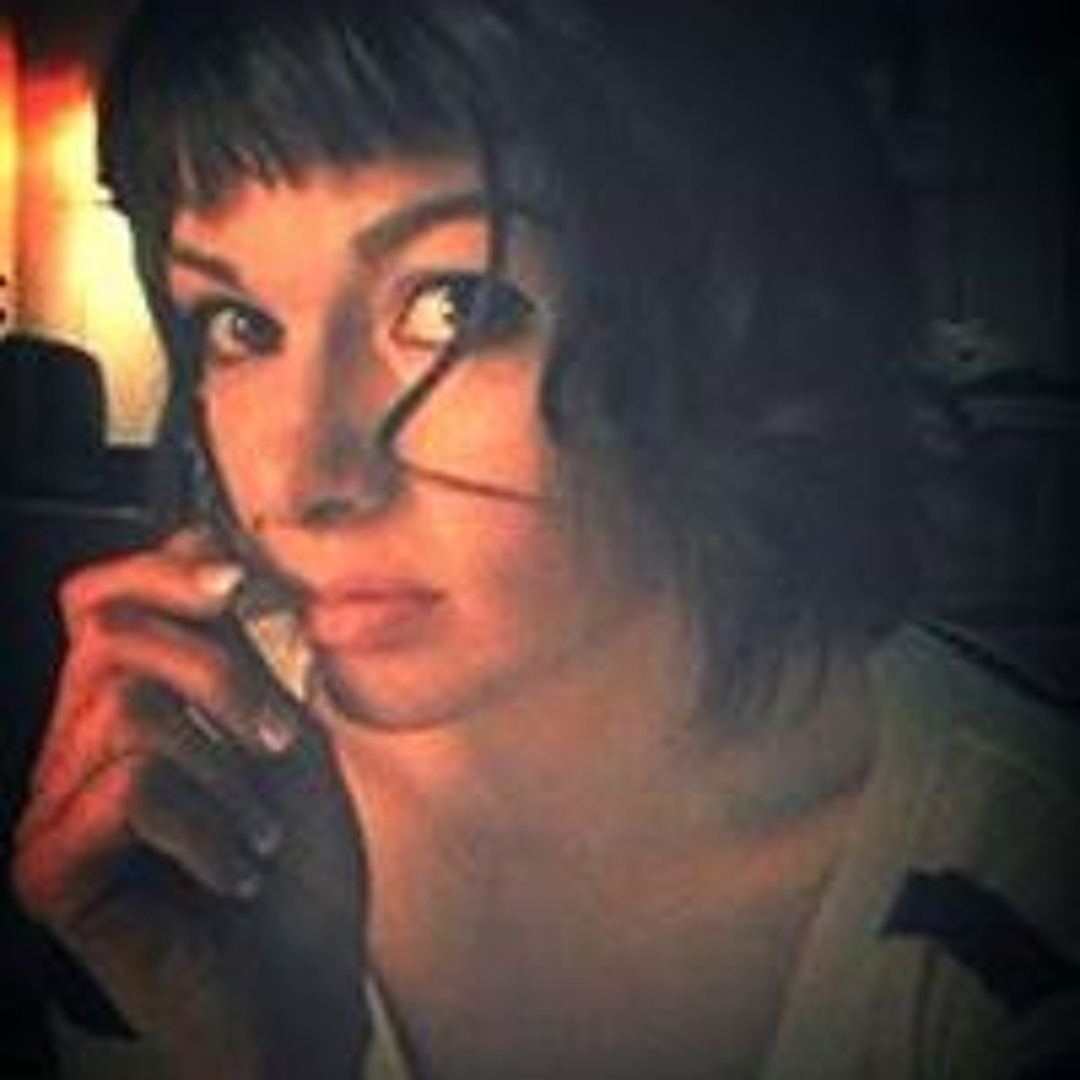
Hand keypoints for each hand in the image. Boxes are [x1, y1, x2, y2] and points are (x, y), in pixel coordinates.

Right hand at [11, 530, 369, 1079]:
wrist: (302, 985)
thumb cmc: (296, 870)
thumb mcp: (280, 738)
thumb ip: (235, 654)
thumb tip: (205, 553)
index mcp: (123, 714)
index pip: (98, 601)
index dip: (160, 571)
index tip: (239, 587)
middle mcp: (72, 754)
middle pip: (110, 636)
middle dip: (222, 674)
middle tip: (281, 744)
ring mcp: (51, 812)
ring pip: (129, 710)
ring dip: (230, 769)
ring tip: (261, 831)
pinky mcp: (48, 870)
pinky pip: (132, 787)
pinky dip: (211, 823)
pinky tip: (237, 870)